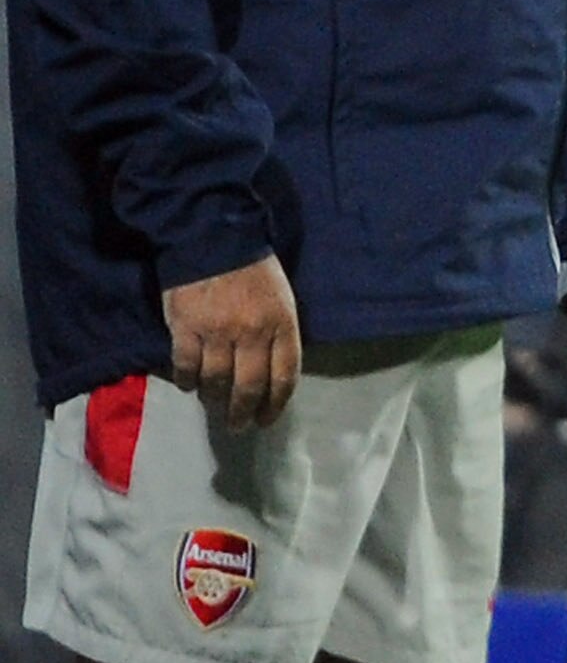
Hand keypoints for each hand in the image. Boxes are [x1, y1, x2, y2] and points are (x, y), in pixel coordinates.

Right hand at [163, 254, 301, 429]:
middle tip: (238, 427)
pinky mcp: (186, 327)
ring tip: (213, 407)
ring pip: (216, 381)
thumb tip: (270, 372)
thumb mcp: (281, 298)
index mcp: (282, 324)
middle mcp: (252, 332)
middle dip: (243, 413)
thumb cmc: (252, 269)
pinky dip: (187, 381)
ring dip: (214, 400)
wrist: (212, 235)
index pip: (284, 376)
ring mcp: (217, 331)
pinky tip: (189, 387)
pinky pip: (186, 366)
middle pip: (249, 387)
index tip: (266, 420)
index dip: (275, 404)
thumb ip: (278, 333)